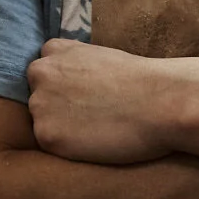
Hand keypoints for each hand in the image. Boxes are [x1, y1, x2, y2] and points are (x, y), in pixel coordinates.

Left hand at [26, 39, 179, 164]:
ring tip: (96, 129)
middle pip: (38, 98)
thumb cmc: (141, 81)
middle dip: (58, 109)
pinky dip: (68, 148)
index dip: (64, 89)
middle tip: (91, 117)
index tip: (85, 97)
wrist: (160, 102)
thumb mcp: (100, 57)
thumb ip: (75, 67)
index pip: (43, 73)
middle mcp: (39, 74)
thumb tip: (68, 85)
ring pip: (42, 123)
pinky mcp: (46, 135)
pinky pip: (51, 146)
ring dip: (62, 129)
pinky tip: (94, 141)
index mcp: (53, 50)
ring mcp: (39, 104)